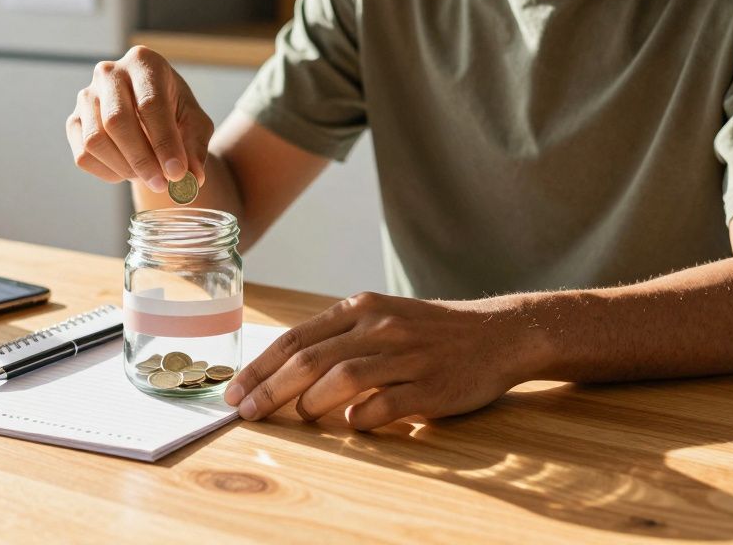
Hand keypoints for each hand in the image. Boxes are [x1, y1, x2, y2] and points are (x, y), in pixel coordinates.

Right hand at [65, 46, 212, 191]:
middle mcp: (109, 73)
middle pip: (117, 120)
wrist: (148, 113)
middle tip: (162, 184)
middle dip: (142, 159)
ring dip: (124, 167)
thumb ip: (195, 147)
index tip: (178, 172)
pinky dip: (109, 172)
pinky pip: (83, 156)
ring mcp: (86, 97)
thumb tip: (192, 177)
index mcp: (143, 62)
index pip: (150, 104)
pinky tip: (128, 170)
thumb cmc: (175, 112)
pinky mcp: (73, 121)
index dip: (164, 141)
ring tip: (148, 176)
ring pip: (95, 140)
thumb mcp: (194, 123)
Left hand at [224, 292, 536, 429]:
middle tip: (245, 412)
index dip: (259, 367)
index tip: (234, 390)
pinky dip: (362, 417)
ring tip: (299, 416)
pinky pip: (386, 404)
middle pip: (309, 360)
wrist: (498, 334)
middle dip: (269, 389)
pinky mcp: (431, 386)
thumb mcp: (381, 317)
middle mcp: (379, 327)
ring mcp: (406, 356)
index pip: (296, 338)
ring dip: (311, 402)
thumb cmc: (430, 332)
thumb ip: (338, 337)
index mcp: (360, 309)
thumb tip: (284, 370)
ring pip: (343, 378)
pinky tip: (352, 424)